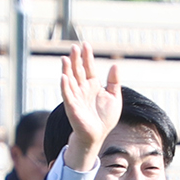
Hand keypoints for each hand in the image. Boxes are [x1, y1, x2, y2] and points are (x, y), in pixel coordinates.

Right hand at [57, 43, 123, 170]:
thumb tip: (115, 65)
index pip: (88, 67)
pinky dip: (65, 86)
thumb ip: (114, 82)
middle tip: (74, 47)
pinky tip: (63, 77)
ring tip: (66, 58)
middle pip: (78, 70)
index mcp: (92, 85)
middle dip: (76, 59)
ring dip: (67, 69)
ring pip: (70, 80)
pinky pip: (67, 95)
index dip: (87, 56)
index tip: (85, 44)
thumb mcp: (114, 97)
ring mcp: (76, 97)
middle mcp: (82, 89)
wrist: (98, 135)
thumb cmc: (105, 117)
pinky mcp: (72, 107)